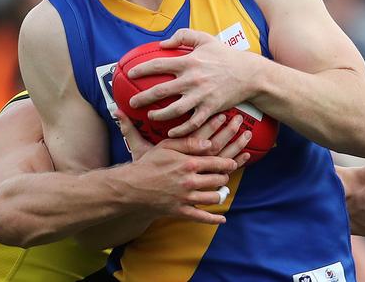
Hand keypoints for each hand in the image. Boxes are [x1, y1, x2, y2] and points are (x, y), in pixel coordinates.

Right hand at [116, 113, 239, 223]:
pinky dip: (214, 219)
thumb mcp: (166, 146)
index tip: (233, 163)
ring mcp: (186, 198)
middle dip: (224, 177)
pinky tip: (222, 220)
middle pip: (218, 180)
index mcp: (189, 163)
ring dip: (220, 194)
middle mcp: (190, 182)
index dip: (227, 163)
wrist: (131, 186)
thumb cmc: (148, 163)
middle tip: (224, 176)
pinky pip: (201, 217)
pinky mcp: (181, 211)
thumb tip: (209, 143)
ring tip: (221, 191)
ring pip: (213, 198)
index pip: (216, 163)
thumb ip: (188, 143)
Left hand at [127, 28, 256, 136]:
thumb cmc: (225, 55)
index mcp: (189, 61)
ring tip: (150, 116)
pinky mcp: (210, 109)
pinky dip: (180, 129)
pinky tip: (170, 132)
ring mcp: (201, 96)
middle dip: (143, 98)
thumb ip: (183, 35)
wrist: (249, 74)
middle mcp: (193, 79)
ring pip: (174, 110)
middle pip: (161, 91)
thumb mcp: (205, 39)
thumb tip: (163, 43)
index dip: (142, 69)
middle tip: (132, 102)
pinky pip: (192, 123)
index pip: (159, 65)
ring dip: (159, 115)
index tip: (130, 74)